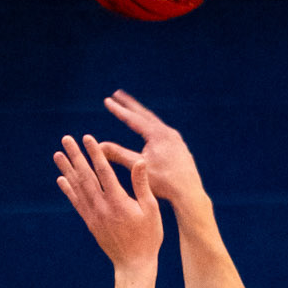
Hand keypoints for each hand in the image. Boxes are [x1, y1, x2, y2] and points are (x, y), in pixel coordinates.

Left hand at [54, 133, 161, 271]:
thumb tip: (140, 161)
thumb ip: (143, 185)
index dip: (95, 153)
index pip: (104, 172)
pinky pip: (77, 203)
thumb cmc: (148, 237)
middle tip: (66, 139)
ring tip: (57, 155)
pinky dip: (68, 190)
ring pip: (78, 188)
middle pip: (86, 176)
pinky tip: (61, 179)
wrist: (134, 265)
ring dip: (67, 170)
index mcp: (119, 202)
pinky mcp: (90, 224)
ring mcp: (94, 216)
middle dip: (76, 156)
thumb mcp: (151, 210)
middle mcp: (102, 207)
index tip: (87, 138)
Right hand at [100, 90, 206, 213]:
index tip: (107, 100)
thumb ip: (118, 154)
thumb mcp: (138, 166)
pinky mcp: (182, 149)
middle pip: (146, 115)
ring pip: (157, 124)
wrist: (189, 193)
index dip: (119, 110)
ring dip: (143, 117)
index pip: (133, 119)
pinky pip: (165, 134)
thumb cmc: (164, 182)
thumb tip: (98, 146)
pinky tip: (154, 134)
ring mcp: (177, 140)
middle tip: (118, 94)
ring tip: (135, 112)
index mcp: (157, 134)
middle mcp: (168, 133)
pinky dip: (154, 129)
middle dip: (130, 105)